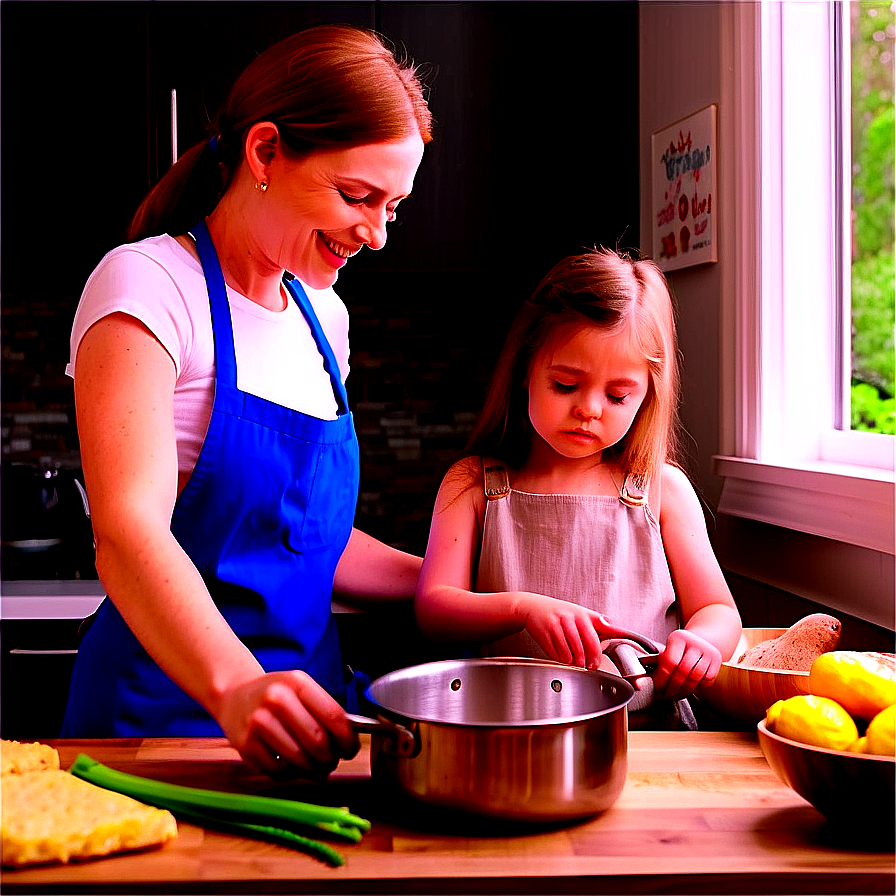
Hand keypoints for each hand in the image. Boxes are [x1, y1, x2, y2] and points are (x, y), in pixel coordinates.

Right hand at [216, 670, 359, 779]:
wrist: (234, 696)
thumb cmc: (275, 694)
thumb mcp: (299, 688)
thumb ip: (323, 709)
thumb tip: (347, 741)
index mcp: (296, 683)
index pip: (333, 716)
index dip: (347, 739)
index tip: (350, 749)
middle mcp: (276, 700)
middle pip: (317, 742)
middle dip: (331, 758)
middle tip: (332, 761)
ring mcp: (258, 724)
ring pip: (299, 761)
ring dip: (313, 770)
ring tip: (316, 767)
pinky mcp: (245, 746)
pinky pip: (278, 771)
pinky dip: (291, 774)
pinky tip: (293, 766)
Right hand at [515, 594, 604, 669]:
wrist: (532, 606)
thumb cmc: (558, 611)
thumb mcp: (579, 612)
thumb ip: (597, 621)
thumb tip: (615, 627)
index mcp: (582, 614)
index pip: (596, 637)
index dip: (599, 653)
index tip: (600, 662)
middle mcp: (569, 618)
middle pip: (584, 649)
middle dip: (588, 662)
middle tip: (589, 666)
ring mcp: (556, 626)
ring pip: (569, 655)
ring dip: (573, 663)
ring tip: (575, 661)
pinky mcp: (544, 634)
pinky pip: (556, 654)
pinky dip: (561, 660)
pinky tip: (562, 656)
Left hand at [651, 629, 721, 700]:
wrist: (705, 639)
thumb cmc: (681, 647)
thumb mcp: (668, 648)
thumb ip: (654, 661)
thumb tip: (635, 677)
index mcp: (678, 638)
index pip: (669, 661)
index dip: (661, 678)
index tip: (655, 688)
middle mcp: (694, 642)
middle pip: (682, 672)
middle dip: (672, 687)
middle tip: (665, 696)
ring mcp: (708, 651)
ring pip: (695, 678)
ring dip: (684, 691)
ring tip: (675, 695)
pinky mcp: (717, 661)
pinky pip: (706, 680)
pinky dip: (697, 688)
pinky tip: (688, 690)